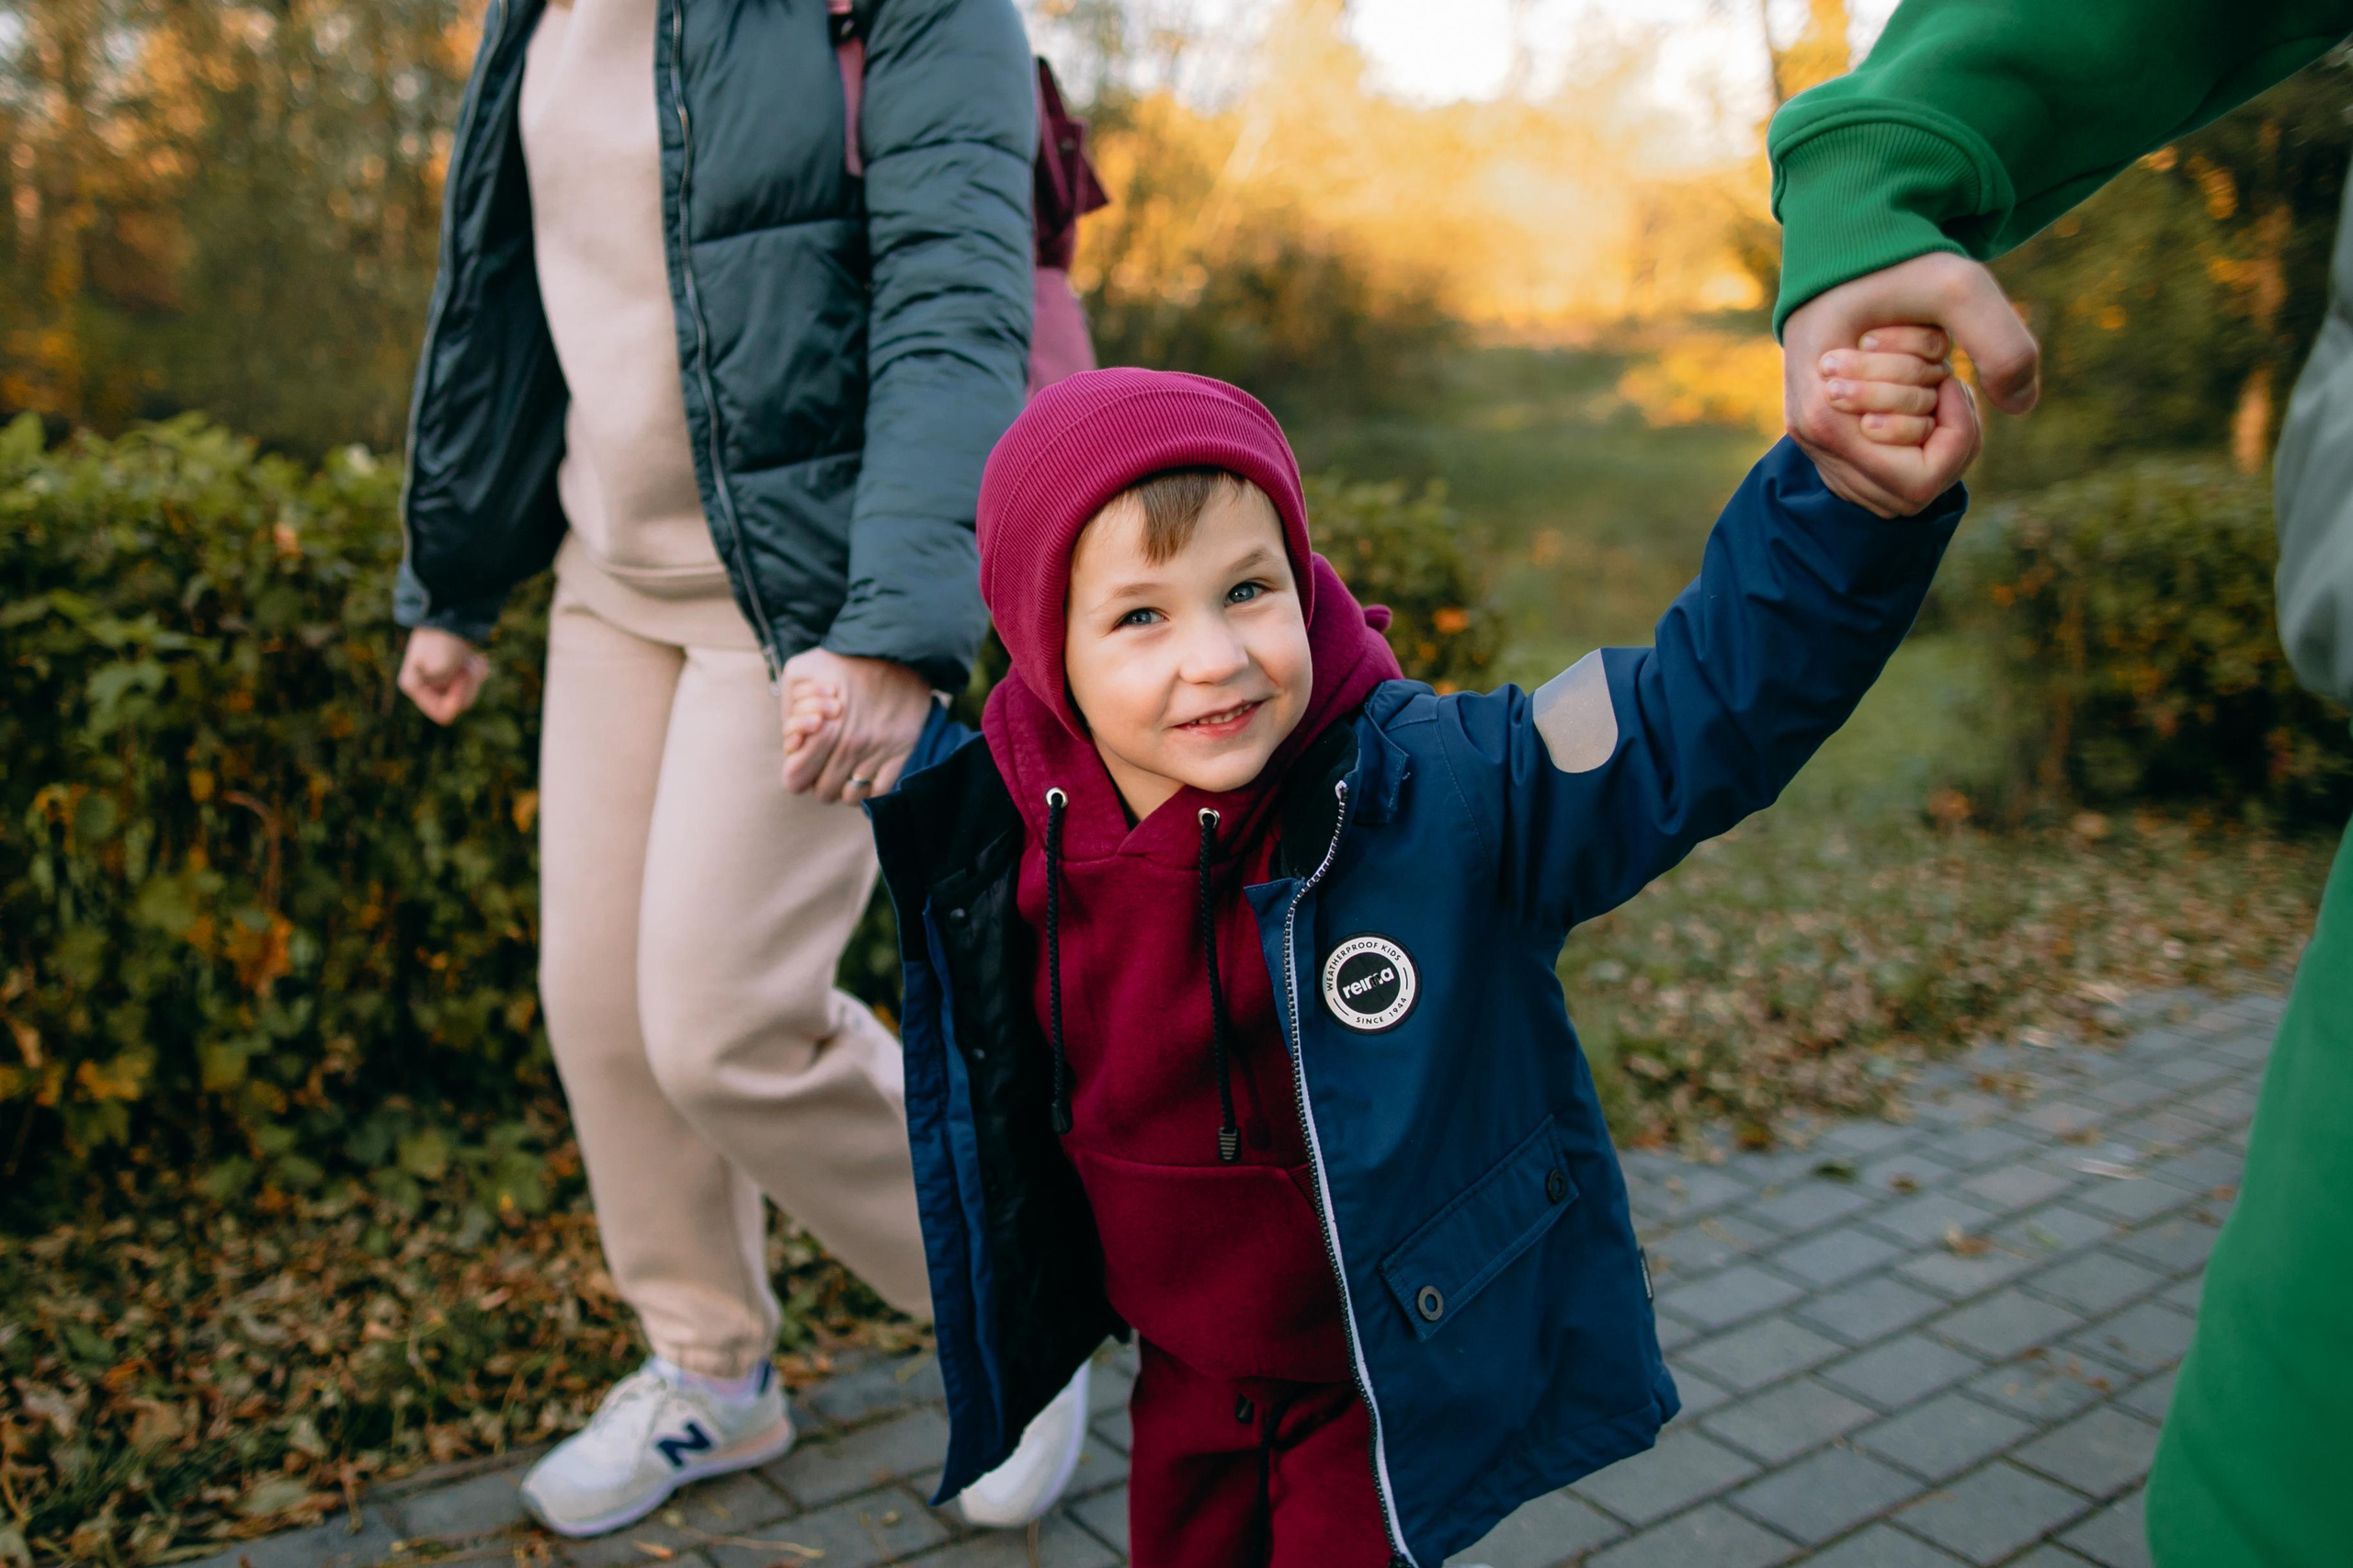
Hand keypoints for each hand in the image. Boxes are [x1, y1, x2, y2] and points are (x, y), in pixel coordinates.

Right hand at [398, 627, 488, 724]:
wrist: (450, 611)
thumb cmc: (442, 640)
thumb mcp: (443, 669)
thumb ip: (450, 695)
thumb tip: (459, 706)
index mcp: (414, 687)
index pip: (444, 714)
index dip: (457, 699)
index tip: (460, 675)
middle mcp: (425, 687)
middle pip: (460, 704)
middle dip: (469, 685)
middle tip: (467, 664)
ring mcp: (440, 680)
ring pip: (469, 694)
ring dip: (475, 677)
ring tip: (471, 658)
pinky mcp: (454, 672)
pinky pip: (473, 683)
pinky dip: (478, 671)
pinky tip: (476, 657)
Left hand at [778, 648, 931, 802]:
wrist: (897, 649)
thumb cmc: (844, 660)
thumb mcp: (800, 670)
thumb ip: (787, 706)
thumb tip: (792, 742)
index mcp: (822, 731)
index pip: (795, 781)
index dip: (796, 772)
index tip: (804, 760)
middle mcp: (850, 747)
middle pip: (823, 793)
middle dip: (820, 780)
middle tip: (826, 762)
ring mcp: (877, 752)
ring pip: (851, 798)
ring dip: (846, 787)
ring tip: (847, 767)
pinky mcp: (901, 752)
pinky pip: (880, 792)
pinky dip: (871, 789)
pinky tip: (868, 770)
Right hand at [1784, 252, 2035, 516]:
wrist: (1843, 246)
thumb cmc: (1896, 263)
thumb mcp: (1961, 287)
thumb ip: (2003, 344)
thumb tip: (2024, 407)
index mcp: (1827, 417)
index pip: (1919, 481)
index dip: (1956, 432)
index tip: (1951, 373)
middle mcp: (1811, 440)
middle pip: (1912, 491)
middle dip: (1943, 430)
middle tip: (1938, 371)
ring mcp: (1814, 445)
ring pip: (1899, 491)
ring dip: (1928, 439)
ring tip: (1924, 383)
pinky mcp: (1826, 442)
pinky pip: (1884, 479)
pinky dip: (1911, 443)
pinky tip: (1912, 394)